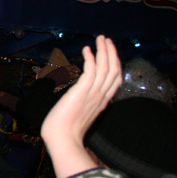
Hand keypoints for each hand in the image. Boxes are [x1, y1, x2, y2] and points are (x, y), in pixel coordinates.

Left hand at [41, 36, 121, 177]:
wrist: (62, 139)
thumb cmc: (65, 129)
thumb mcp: (80, 112)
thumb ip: (84, 102)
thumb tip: (79, 94)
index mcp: (101, 101)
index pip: (115, 79)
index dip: (114, 64)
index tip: (110, 52)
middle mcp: (101, 97)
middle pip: (114, 71)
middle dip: (112, 53)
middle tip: (107, 39)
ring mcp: (93, 94)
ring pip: (106, 68)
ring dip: (104, 51)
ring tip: (101, 39)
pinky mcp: (81, 92)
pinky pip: (91, 71)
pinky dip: (91, 58)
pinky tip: (87, 49)